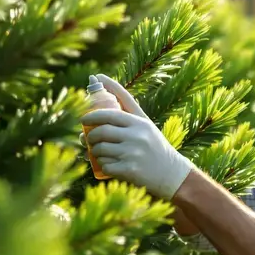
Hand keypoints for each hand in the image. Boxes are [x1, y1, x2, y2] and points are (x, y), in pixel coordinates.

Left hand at [82, 75, 193, 199]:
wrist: (171, 173)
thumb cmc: (153, 145)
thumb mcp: (144, 122)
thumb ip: (124, 103)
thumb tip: (97, 81)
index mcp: (139, 123)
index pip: (109, 114)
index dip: (92, 115)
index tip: (83, 119)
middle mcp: (137, 136)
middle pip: (102, 132)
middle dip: (90, 136)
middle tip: (88, 139)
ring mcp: (133, 154)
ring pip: (101, 150)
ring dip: (94, 152)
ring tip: (98, 153)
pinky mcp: (130, 170)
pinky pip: (106, 166)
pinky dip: (103, 166)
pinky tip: (109, 165)